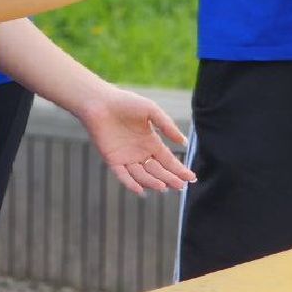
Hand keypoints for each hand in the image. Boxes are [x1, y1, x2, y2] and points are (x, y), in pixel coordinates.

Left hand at [75, 86, 194, 195]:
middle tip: (181, 187)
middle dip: (170, 179)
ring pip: (143, 175)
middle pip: (158, 171)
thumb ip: (167, 126)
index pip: (168, 160)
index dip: (180, 170)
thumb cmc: (125, 102)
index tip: (191, 178)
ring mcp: (126, 158)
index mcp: (151, 142)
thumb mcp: (151, 111)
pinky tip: (141, 190)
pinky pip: (123, 175)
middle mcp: (140, 152)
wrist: (99, 102)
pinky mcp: (112, 160)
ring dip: (153, 182)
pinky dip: (131, 183)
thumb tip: (184, 142)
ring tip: (163, 186)